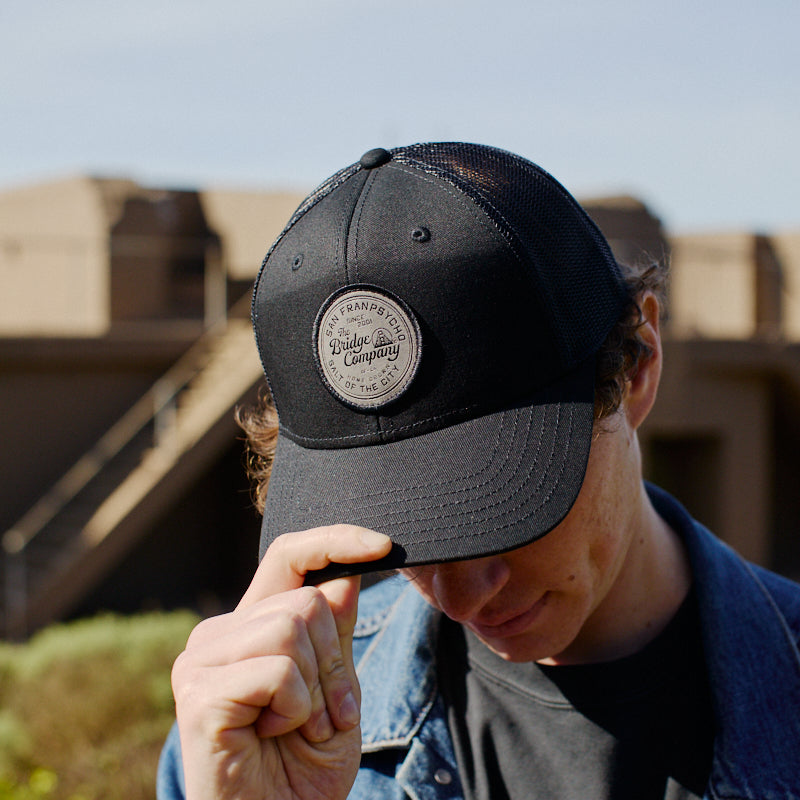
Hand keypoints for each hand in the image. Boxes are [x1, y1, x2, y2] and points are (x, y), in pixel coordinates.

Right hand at [171, 525, 391, 799]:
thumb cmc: (302, 767)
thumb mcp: (335, 690)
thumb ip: (334, 632)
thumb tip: (346, 574)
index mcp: (249, 625)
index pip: (288, 555)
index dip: (335, 541)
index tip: (384, 546)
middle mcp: (217, 634)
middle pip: (305, 602)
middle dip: (334, 662)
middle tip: (325, 715)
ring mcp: (201, 662)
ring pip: (292, 627)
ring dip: (317, 689)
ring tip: (297, 727)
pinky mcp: (200, 696)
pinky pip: (278, 671)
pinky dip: (296, 708)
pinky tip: (272, 736)